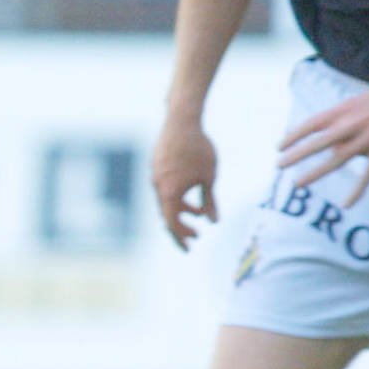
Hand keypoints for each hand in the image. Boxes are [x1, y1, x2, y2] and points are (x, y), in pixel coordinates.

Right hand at [152, 118, 218, 250]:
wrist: (181, 122)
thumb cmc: (198, 150)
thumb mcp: (209, 178)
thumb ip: (210, 201)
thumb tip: (213, 221)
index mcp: (169, 193)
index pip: (172, 223)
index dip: (181, 237)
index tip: (191, 247)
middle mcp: (158, 187)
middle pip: (167, 215)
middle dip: (181, 228)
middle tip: (196, 237)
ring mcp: (155, 177)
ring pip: (167, 201)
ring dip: (182, 211)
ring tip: (199, 215)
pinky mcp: (157, 168)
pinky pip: (165, 189)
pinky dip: (177, 197)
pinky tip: (191, 194)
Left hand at [278, 71, 368, 207]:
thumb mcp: (360, 104)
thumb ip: (342, 123)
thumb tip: (329, 148)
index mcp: (345, 110)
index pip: (312, 124)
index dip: (294, 135)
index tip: (278, 147)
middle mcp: (353, 123)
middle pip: (319, 142)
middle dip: (296, 154)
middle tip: (278, 165)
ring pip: (337, 159)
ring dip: (315, 173)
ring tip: (296, 183)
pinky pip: (368, 174)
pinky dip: (357, 190)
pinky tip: (346, 204)